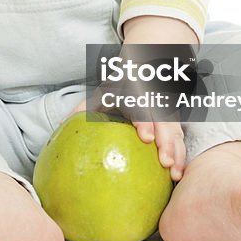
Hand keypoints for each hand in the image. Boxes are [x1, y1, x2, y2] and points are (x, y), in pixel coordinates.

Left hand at [67, 94, 185, 182]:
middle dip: (166, 141)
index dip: (144, 120)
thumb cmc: (120, 86)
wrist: (148, 66)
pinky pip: (180, 139)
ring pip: (176, 131)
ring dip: (177, 152)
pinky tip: (178, 174)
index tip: (145, 136)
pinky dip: (181, 155)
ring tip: (174, 174)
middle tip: (165, 161)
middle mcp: (154, 102)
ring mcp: (167, 111)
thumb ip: (83, 109)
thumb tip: (59, 126)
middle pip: (163, 122)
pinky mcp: (175, 121)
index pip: (141, 106)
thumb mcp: (102, 93)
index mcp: (135, 92)